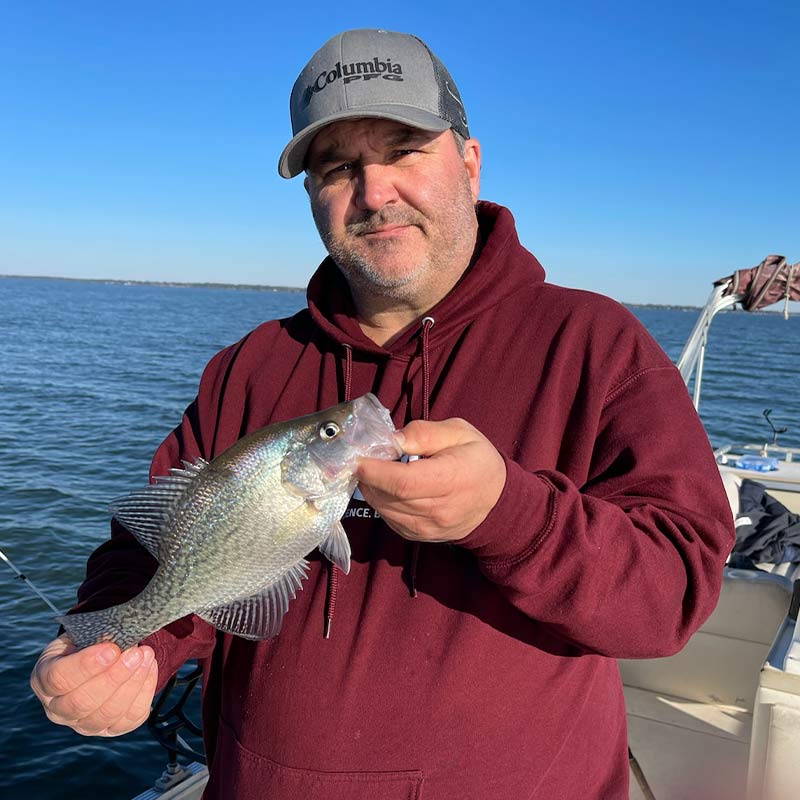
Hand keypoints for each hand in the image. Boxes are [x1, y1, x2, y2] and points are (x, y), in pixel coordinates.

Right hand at [30, 634, 157, 735]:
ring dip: (132, 684)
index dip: (86, 665)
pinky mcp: (110, 730)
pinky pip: (130, 719)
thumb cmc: (87, 643)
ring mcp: (83, 724)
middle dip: (114, 676)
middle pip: (82, 702)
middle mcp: (58, 710)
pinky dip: (144, 693)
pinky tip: (150, 668)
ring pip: (107, 714)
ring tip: (146, 657)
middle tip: (136, 653)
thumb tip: (117, 636)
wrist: (97, 659)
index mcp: (44, 680)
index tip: (112, 649)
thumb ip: (95, 636)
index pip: (59, 679)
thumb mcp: (82, 634)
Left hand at [356, 418, 505, 541]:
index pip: (402, 483)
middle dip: (367, 477)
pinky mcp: (418, 536)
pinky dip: (381, 501)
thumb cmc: (477, 461)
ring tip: (376, 469)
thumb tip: (393, 439)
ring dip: (371, 489)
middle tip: (363, 457)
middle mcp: (437, 510)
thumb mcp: (459, 432)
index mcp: (449, 480)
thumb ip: (425, 432)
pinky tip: (387, 486)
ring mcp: (426, 528)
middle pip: (387, 497)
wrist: (497, 502)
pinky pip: (388, 519)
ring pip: (383, 509)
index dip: (374, 471)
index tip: (359, 457)